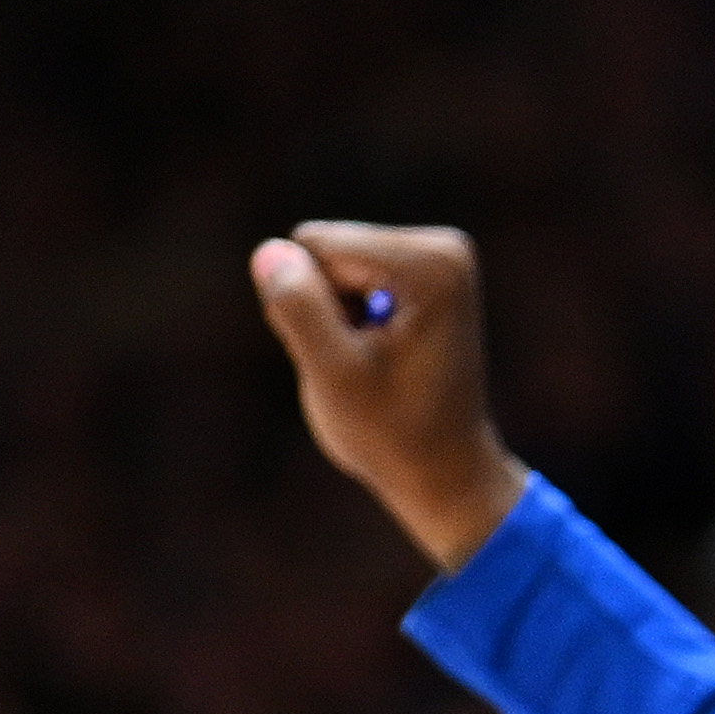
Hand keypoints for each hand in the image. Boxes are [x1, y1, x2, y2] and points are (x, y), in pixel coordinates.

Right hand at [246, 226, 523, 569]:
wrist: (443, 467)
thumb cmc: (392, 432)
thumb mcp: (335, 376)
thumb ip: (299, 310)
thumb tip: (271, 251)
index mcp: (433, 263)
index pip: (314, 246)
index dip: (313, 305)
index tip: (358, 352)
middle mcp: (443, 247)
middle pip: (321, 247)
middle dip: (322, 307)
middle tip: (362, 360)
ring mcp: (435, 257)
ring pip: (324, 263)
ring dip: (331, 316)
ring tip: (372, 359)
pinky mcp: (419, 271)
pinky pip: (340, 277)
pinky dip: (344, 317)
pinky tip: (377, 352)